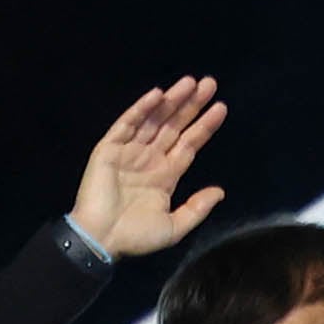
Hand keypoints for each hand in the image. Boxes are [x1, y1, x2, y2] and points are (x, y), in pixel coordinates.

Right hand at [69, 79, 232, 262]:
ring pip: (154, 120)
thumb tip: (220, 191)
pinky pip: (126, 125)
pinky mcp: (109, 149)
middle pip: (175, 126)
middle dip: (191, 105)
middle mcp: (150, 158)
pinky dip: (140, 110)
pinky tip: (157, 95)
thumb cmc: (136, 236)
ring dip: (171, 101)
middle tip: (210, 83)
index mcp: (166, 175)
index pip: (190, 143)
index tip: (222, 107)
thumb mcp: (175, 226)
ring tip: (190, 83)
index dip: (205, 125)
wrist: (101, 240)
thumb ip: (198, 208)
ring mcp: (129, 152)